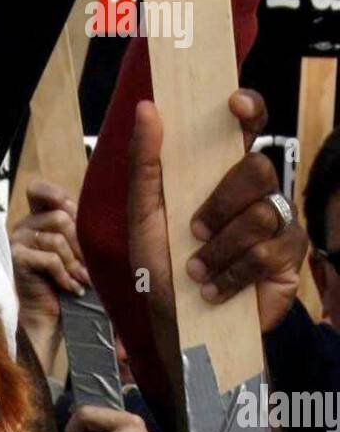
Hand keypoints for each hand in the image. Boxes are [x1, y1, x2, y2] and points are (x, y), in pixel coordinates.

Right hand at [11, 180, 90, 329]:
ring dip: (75, 263)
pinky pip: (50, 259)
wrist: (45, 315)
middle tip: (89, 266)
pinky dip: (65, 275)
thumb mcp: (73, 249)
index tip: (73, 209)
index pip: (38, 190)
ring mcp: (17, 242)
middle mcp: (23, 226)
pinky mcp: (17, 259)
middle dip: (80, 243)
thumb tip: (96, 211)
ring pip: (57, 239)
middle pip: (59, 216)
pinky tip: (72, 288)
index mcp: (35, 218)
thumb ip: (76, 226)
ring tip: (83, 280)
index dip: (55, 193)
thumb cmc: (63, 282)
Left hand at [129, 91, 306, 337]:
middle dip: (220, 204)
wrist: (176, 327)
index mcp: (220, 173)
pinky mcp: (288, 257)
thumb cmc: (161, 270)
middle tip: (195, 232)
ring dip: (220, 249)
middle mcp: (254, 192)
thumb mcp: (144, 217)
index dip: (249, 108)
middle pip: (257, 169)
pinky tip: (215, 289)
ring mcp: (276, 222)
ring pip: (261, 214)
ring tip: (198, 271)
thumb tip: (147, 108)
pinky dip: (232, 274)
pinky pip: (267, 251)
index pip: (248, 127)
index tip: (233, 105)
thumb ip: (145, 164)